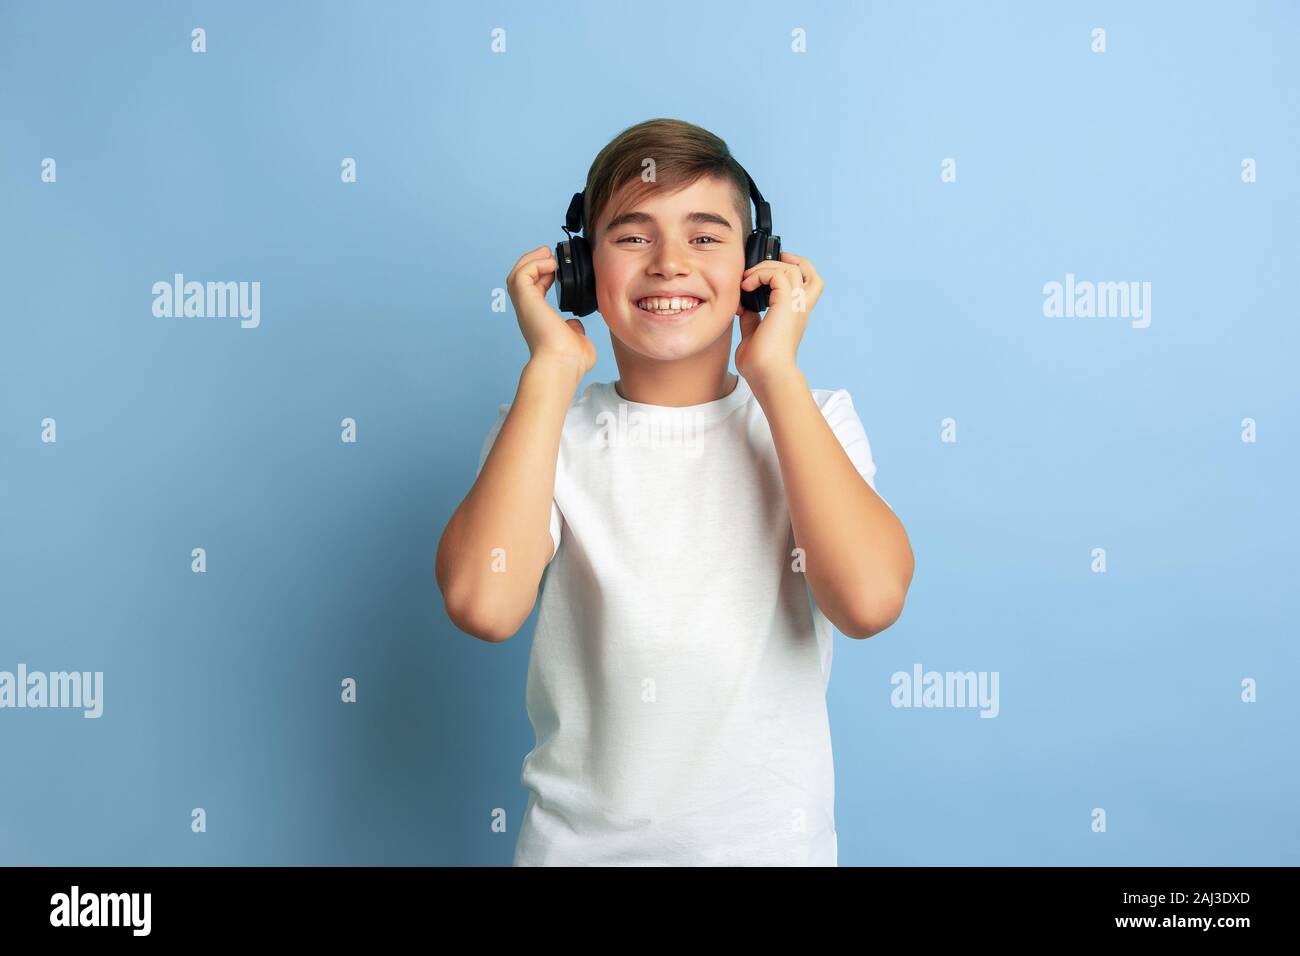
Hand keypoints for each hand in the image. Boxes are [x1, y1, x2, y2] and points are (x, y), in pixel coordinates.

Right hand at [505, 245, 596, 374]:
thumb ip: (574, 329)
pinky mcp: (526, 300)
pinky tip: (550, 264)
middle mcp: (528, 311)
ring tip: (547, 254)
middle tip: (548, 253)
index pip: (533, 290)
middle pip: (520, 279)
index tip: (557, 268)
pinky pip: (522, 274)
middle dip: (533, 262)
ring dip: (531, 260)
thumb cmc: (570, 360)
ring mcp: (525, 306)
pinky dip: (534, 264)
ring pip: (517, 274)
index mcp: (538, 319)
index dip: (543, 275)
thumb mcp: (576, 339)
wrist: (563, 363)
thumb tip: (575, 326)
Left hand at [734, 252, 822, 386]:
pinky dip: (760, 274)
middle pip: (808, 272)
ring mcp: (795, 305)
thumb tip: (745, 307)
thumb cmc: (761, 364)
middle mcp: (799, 308)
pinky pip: (777, 274)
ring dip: (766, 267)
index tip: (764, 273)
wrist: (768, 376)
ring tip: (747, 280)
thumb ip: (753, 319)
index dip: (790, 272)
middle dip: (787, 261)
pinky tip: (746, 287)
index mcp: (795, 315)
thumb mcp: (753, 334)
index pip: (805, 285)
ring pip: (792, 268)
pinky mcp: (786, 303)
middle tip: (760, 266)